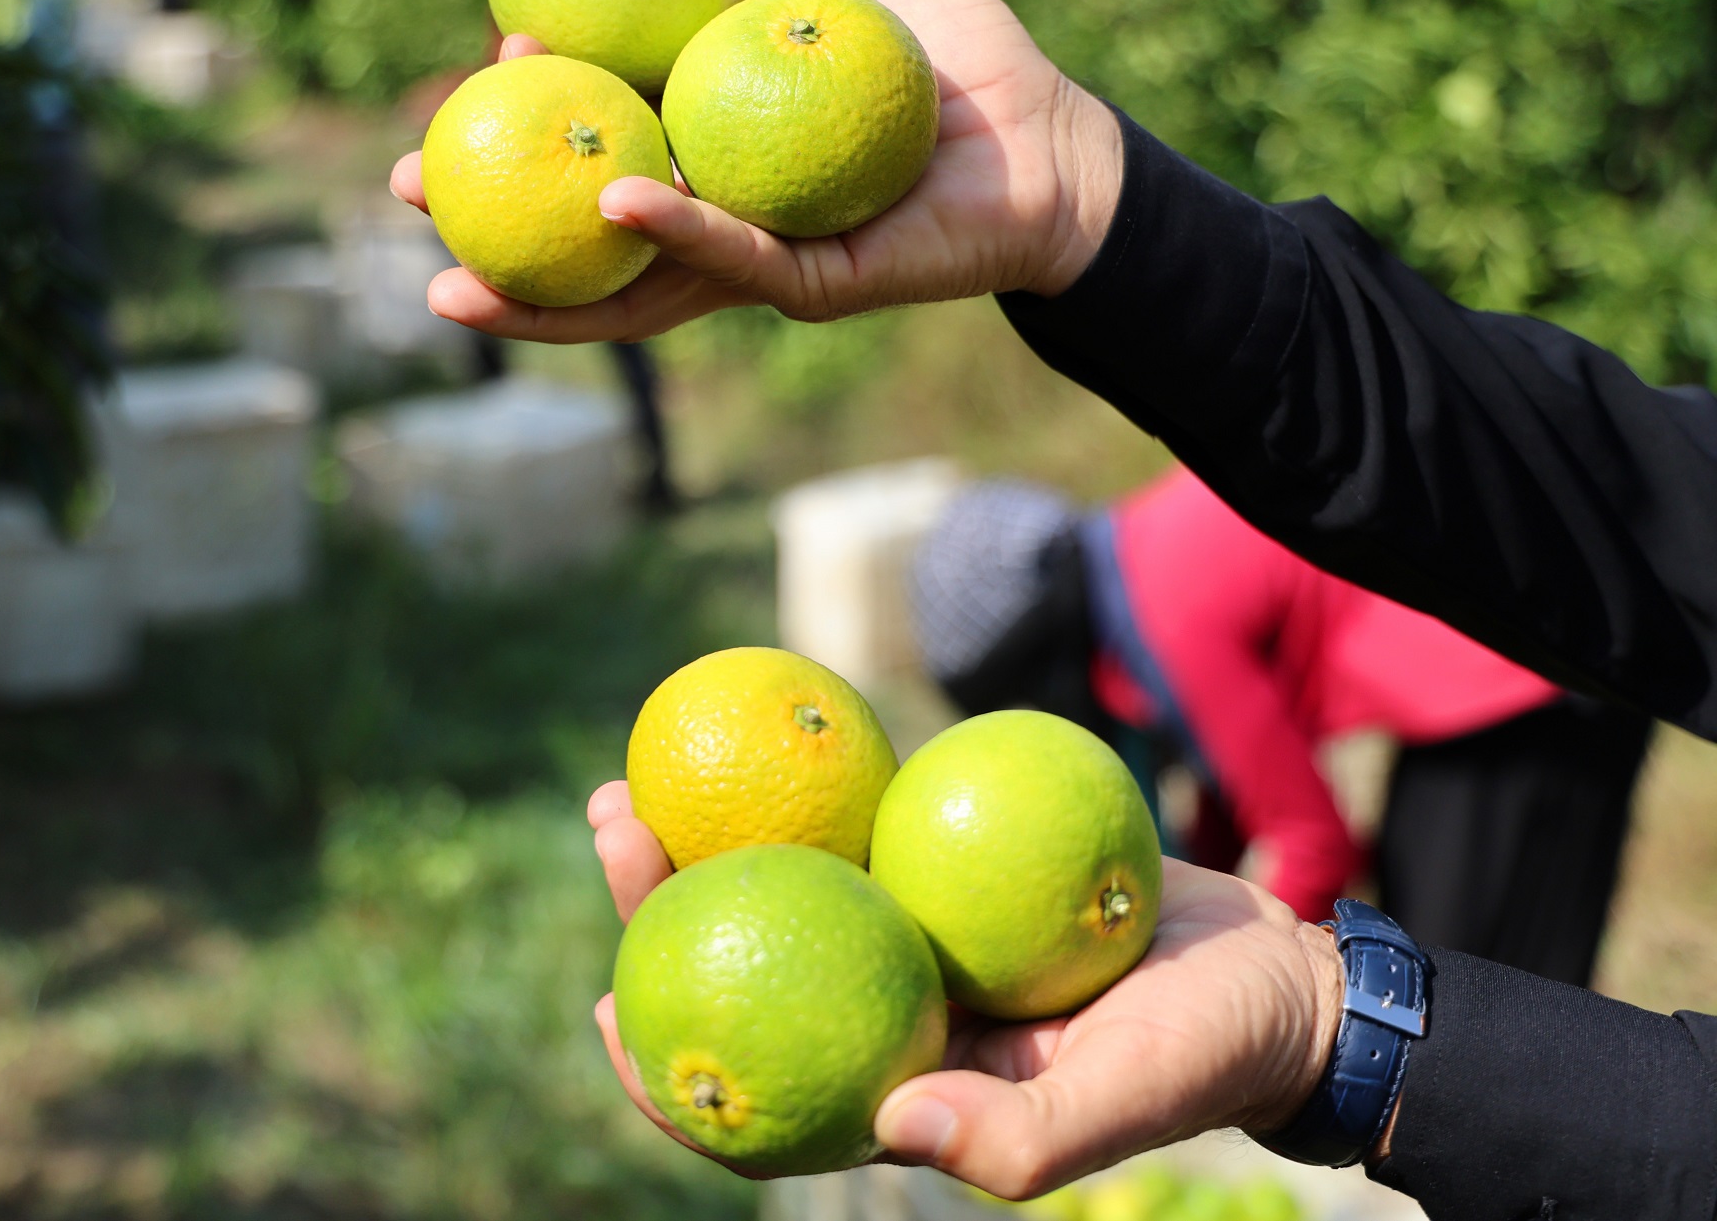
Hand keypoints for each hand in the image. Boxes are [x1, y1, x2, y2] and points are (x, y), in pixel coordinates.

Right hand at [392, 0, 1125, 342]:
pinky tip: (610, 203)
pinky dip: (674, 236)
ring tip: (450, 277)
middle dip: (489, 234)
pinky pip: (735, 261)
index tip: (477, 75)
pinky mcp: (820, 287)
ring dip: (542, 289)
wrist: (1057, 142)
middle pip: (586, 242)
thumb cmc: (957, 65)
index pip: (599, 149)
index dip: (531, 126)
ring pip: (636, 287)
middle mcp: (724, 222)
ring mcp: (765, 266)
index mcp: (717, 155)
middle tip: (407, 197)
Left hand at [584, 780, 1344, 1197]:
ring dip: (704, 843)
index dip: (666, 1074)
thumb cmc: (1204, 1051)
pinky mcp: (941, 876)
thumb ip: (1025, 1133)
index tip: (603, 1001)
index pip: (757, 1104)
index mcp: (902, 1092)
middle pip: (743, 972)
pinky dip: (804, 798)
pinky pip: (855, 836)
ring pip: (781, 895)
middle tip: (612, 822)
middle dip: (655, 909)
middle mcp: (886, 1019)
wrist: (1271, 975)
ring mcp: (909, 946)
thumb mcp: (1128, 1096)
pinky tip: (760, 741)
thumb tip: (897, 1126)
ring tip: (639, 778)